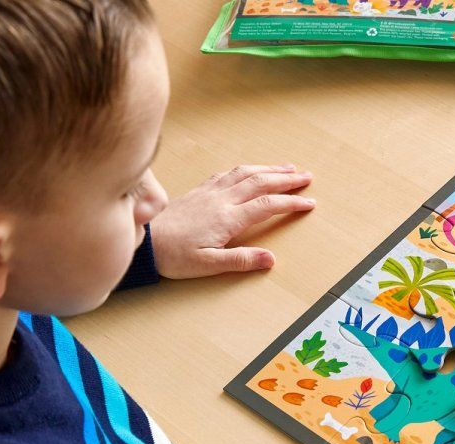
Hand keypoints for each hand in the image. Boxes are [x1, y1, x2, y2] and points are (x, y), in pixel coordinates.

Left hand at [150, 164, 315, 278]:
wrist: (146, 241)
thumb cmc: (173, 255)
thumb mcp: (208, 265)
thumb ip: (240, 260)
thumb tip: (270, 259)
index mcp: (227, 218)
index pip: (267, 206)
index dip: (291, 203)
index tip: (308, 203)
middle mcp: (221, 199)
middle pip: (261, 182)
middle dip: (286, 179)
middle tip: (307, 177)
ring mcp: (210, 192)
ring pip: (246, 173)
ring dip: (269, 169)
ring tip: (287, 167)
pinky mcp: (200, 191)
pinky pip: (228, 173)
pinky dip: (246, 169)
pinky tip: (251, 170)